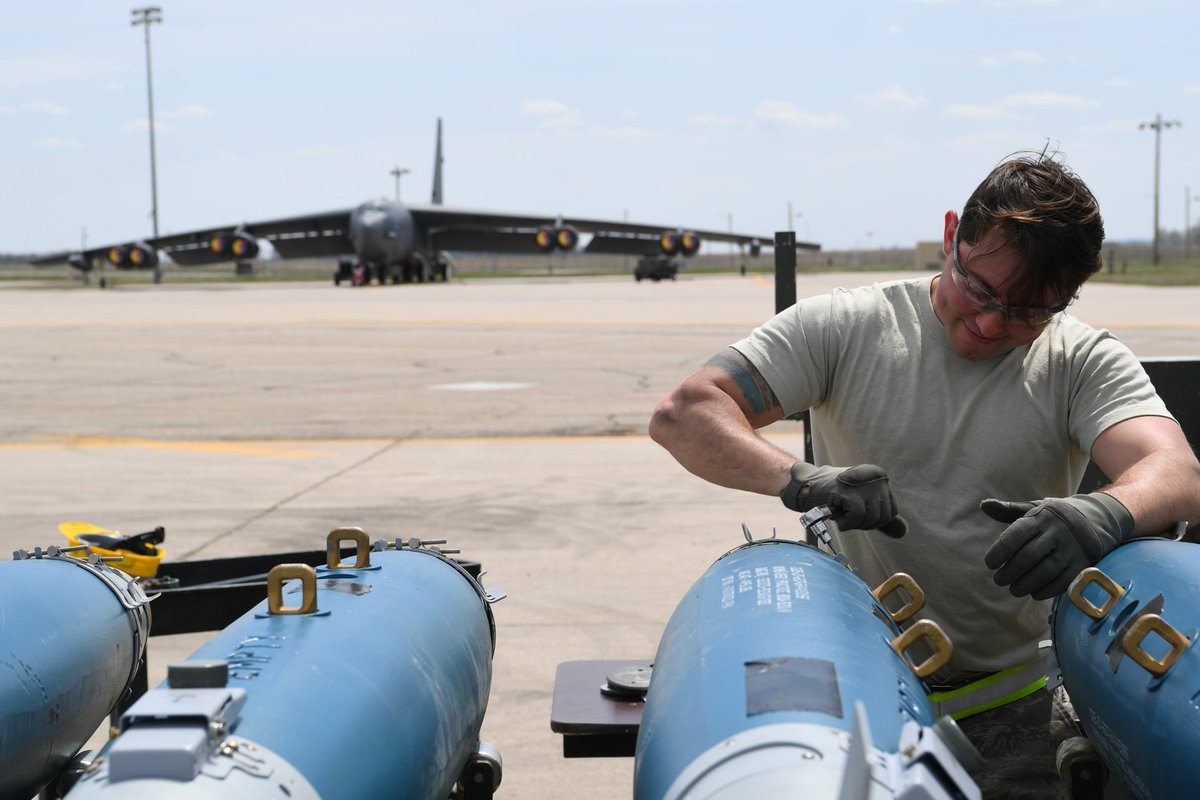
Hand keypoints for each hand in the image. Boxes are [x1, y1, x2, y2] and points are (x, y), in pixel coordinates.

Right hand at [781, 462, 906, 535]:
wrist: (805, 486)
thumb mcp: (861, 503)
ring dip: (854, 524)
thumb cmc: (833, 496)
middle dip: (865, 523)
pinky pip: (857, 518)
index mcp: (880, 476)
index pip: (892, 511)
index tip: (856, 512)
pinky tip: (838, 517)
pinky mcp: (847, 491)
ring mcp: (862, 483)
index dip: (874, 520)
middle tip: (848, 514)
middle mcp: (874, 476)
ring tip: (842, 513)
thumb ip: (881, 516)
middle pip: (883, 516)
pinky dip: (847, 524)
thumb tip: (903, 532)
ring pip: (871, 518)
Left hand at [982, 492, 1133, 599]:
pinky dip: (1046, 590)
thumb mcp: (1034, 508)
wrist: (1098, 518)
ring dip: (1026, 583)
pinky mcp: (1084, 563)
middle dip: (1010, 571)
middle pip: (1029, 556)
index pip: (1016, 534)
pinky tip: (1034, 593)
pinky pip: (1064, 581)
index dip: (1000, 551)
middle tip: (999, 580)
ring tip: (1013, 589)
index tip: (989, 564)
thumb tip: (984, 506)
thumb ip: (1009, 510)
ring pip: (1046, 570)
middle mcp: (1057, 532)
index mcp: (1040, 517)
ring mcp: (1072, 548)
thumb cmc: (1054, 517)